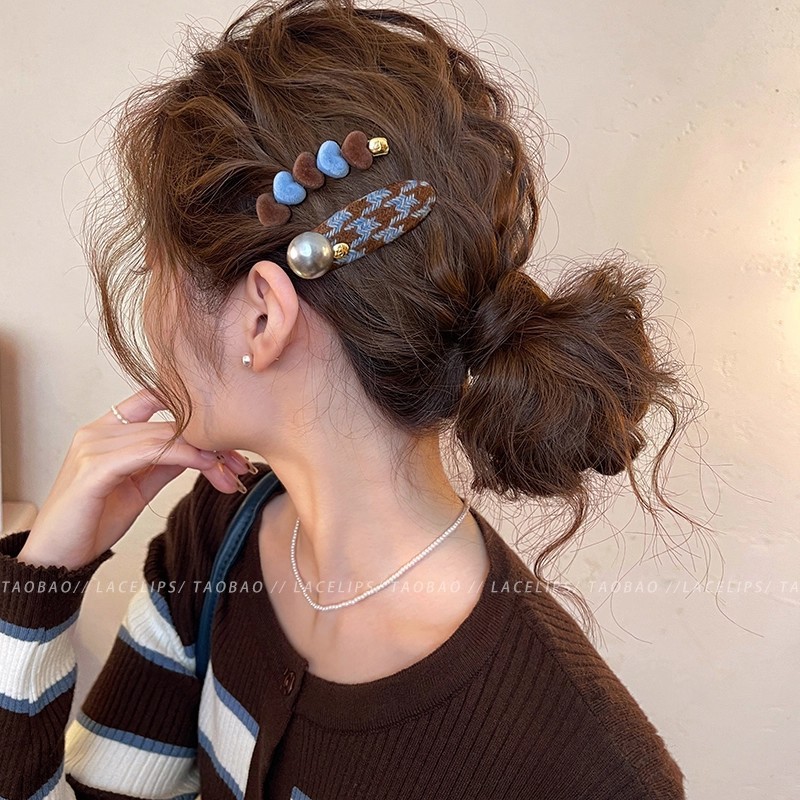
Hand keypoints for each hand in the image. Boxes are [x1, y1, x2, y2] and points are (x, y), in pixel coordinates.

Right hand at [17, 388, 251, 569]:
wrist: (56, 558)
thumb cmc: (93, 521)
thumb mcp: (139, 486)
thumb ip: (163, 463)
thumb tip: (200, 451)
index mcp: (107, 429)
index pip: (154, 399)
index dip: (193, 412)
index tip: (228, 436)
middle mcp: (98, 430)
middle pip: (168, 423)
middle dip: (212, 443)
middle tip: (242, 464)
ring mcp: (93, 446)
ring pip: (164, 436)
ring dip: (205, 453)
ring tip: (232, 472)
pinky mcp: (94, 469)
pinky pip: (148, 452)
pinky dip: (184, 456)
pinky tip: (208, 466)